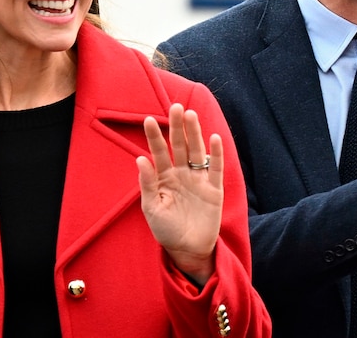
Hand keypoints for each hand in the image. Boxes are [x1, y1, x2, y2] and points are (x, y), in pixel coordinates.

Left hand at [137, 103, 223, 285]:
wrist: (187, 250)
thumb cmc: (166, 230)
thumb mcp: (151, 208)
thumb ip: (147, 183)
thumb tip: (140, 159)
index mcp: (164, 177)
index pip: (159, 152)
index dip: (154, 136)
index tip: (148, 119)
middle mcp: (182, 174)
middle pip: (180, 145)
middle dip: (177, 126)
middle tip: (175, 107)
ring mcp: (198, 180)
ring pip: (197, 151)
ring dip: (194, 134)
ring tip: (190, 115)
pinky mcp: (214, 189)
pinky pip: (215, 168)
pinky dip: (216, 154)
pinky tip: (214, 138)